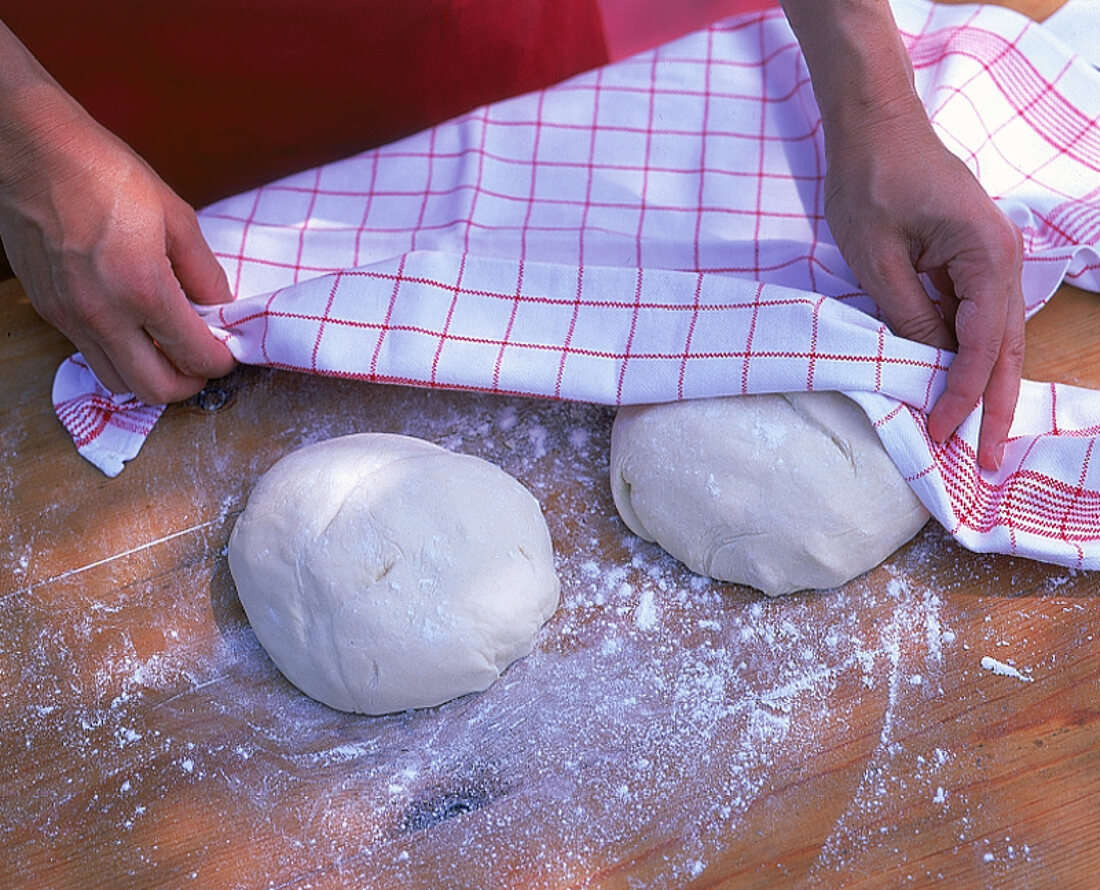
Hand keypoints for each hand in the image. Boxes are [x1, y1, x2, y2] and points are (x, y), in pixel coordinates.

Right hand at [0, 82, 234, 404]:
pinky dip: (119, 355)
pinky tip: (134, 327)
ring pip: (119, 382)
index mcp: (143, 289)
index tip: (228, 351)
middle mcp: (103, 314)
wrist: (34, 151)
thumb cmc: (105, 174)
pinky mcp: (49, 311)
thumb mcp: (177, 218)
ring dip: (150, 376)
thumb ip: (205, 273)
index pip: (195, 357)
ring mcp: (70, 317)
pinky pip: (90, 354)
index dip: (221, 362)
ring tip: (167, 348)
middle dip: (189, 383)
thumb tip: (222, 309)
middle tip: (202, 361)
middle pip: (157, 390)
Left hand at [822, 104, 1024, 471]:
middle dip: (992, 407)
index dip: (962, 394)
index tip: (944, 434)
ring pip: (993, 339)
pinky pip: (972, 320)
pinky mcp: (966, 263)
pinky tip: (952, 389)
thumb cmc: (872, 181)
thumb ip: (909, 316)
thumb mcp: (879, 258)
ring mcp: (987, 262)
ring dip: (982, 388)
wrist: (874, 127)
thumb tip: (929, 366)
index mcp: (986, 256)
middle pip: (1003, 349)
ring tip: (973, 439)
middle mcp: (1000, 261)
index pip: (981, 344)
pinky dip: (964, 357)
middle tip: (983, 462)